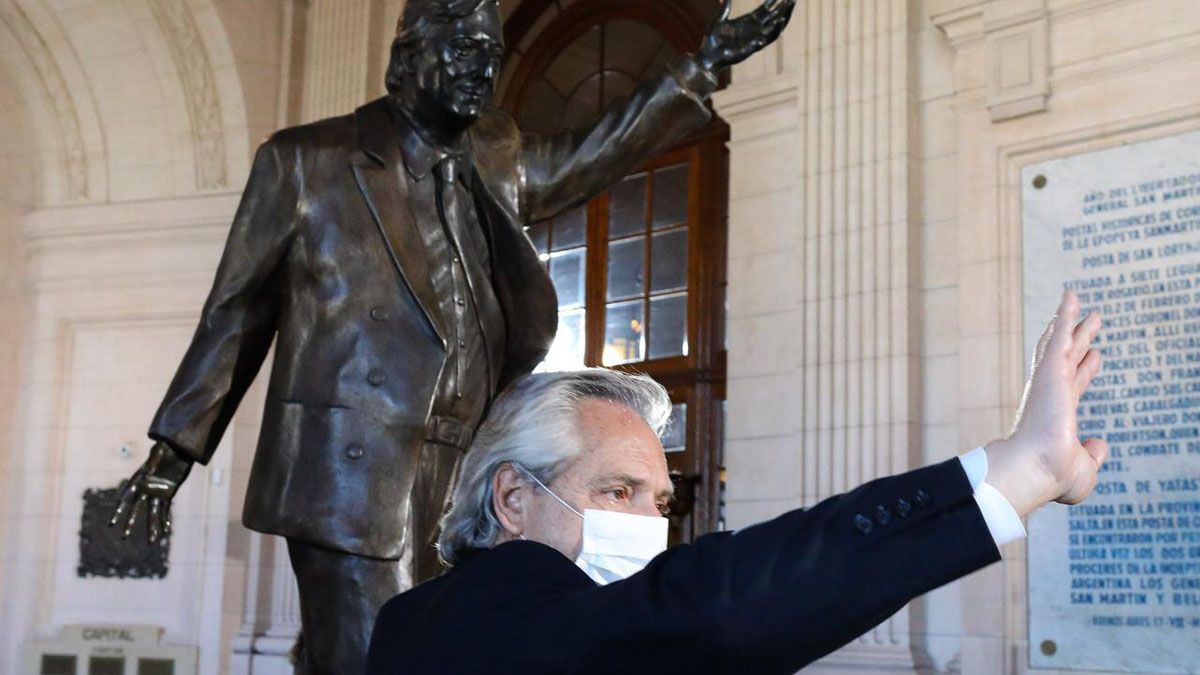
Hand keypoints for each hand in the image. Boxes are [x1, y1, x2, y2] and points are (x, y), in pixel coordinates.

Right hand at [109, 441, 192, 544]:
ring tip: (152, 542)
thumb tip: (147, 475)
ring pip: (152, 513)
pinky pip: (165, 509)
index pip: (126, 498)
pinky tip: (166, 531)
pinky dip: (165, 520)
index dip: (118, 511)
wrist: (179, 447)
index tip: (112, 523)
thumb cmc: (167, 448)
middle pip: (136, 509)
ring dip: (152, 527)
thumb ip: (153, 463)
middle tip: (124, 537)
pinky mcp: (168, 493)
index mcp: (139, 480)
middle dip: (130, 523)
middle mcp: (146, 489)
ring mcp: (157, 492)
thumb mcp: (159, 453)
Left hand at [698, 0, 796, 72]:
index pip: (765, 10)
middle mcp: (755, 30)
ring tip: (791, 6)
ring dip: (784, 17)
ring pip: (775, 27)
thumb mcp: (718, 20)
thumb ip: (724, 9)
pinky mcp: (753, 47)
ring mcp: (755, 38)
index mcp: (748, 22)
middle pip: (774, 16)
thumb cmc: (712, 41)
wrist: (707, 57)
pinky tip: (779, 21)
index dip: (774, 1)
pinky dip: (774, 30)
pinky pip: (767, 39)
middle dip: (784, 7)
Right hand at [986, 290, 1108, 517]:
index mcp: (1058, 416)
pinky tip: (1071, 296)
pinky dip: (1065, 315)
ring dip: (1071, 321)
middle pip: (1068, 358)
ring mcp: (1050, 381)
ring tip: (1076, 299)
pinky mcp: (1051, 370)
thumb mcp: (1083, 469)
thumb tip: (1100, 444)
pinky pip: (1060, 336)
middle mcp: (1052, 394)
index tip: (1095, 356)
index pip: (1075, 385)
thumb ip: (1092, 455)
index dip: (1086, 370)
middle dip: (1078, 340)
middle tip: (1089, 322)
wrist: (1036, 468)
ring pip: (1063, 343)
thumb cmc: (1053, 476)